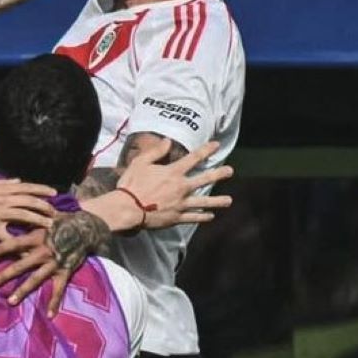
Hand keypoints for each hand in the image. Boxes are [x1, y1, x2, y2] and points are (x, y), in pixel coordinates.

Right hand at [0, 179, 56, 241]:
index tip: (54, 192)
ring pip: (24, 216)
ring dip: (39, 221)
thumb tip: (16, 181)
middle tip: (56, 212)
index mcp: (0, 189)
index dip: (41, 189)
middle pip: (29, 201)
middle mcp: (2, 199)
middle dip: (45, 206)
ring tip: (51, 226)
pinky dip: (19, 247)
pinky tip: (29, 253)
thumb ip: (1, 183)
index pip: (25, 187)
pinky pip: (8, 238)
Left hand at [0, 210, 109, 313]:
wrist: (86, 228)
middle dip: (6, 275)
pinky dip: (55, 302)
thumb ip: (26, 218)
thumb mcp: (43, 216)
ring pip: (36, 279)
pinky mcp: (65, 272)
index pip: (17, 243)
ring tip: (10, 301)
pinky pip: (59, 289)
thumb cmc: (59, 220)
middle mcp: (45, 251)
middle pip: (22, 265)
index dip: (3, 248)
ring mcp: (55, 263)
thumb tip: (6, 212)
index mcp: (38, 236)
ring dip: (23, 291)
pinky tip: (49, 315)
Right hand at [117, 139, 232, 228]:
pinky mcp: (176, 217)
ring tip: (229, 200)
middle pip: (205, 179)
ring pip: (204, 202)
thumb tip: (168, 141)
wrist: (127, 208)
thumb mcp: (140, 163)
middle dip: (219, 174)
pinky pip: (193, 217)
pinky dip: (203, 217)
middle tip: (230, 171)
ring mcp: (181, 203)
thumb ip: (155, 151)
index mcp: (173, 173)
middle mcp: (181, 187)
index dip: (206, 150)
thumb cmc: (132, 184)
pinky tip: (210, 216)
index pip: (193, 158)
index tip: (216, 145)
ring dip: (218, 201)